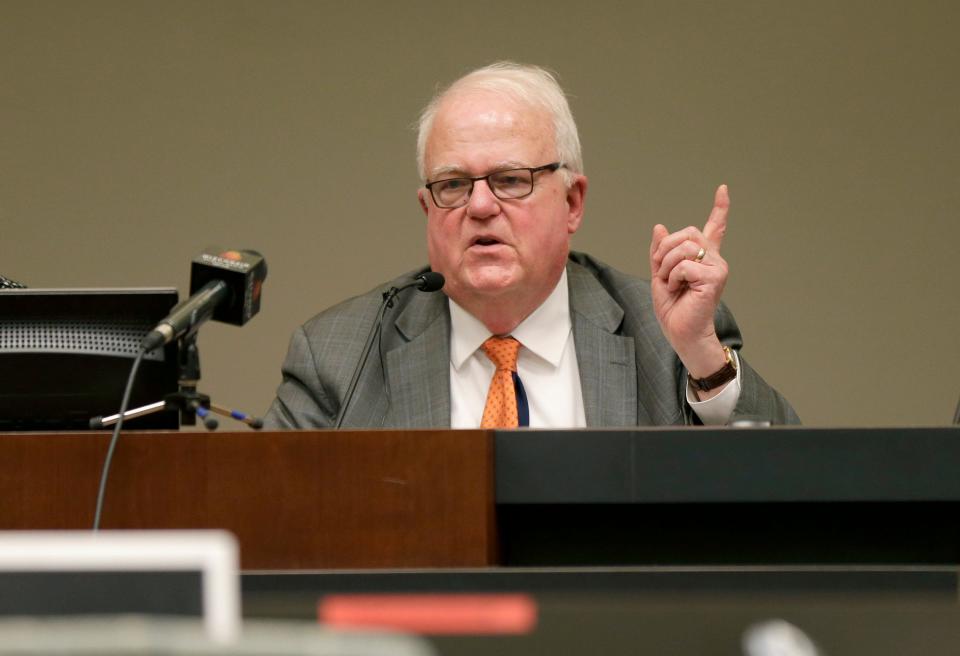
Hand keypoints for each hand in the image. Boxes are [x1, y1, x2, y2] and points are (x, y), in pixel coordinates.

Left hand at [649, 184, 729, 380]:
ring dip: (667, 267)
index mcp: (703, 257)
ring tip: (672, 284)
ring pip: (683, 247)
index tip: (723, 189)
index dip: (720, 208)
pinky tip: (678, 290)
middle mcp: (714, 259)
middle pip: (685, 233)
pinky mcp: (715, 277)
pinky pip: (684, 265)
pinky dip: (672, 278)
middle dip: (665, 251)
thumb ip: (660, 252)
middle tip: (664, 273)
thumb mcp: (660, 274)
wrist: (681, 332)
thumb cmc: (674, 308)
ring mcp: (717, 267)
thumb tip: (659, 227)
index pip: (715, 227)